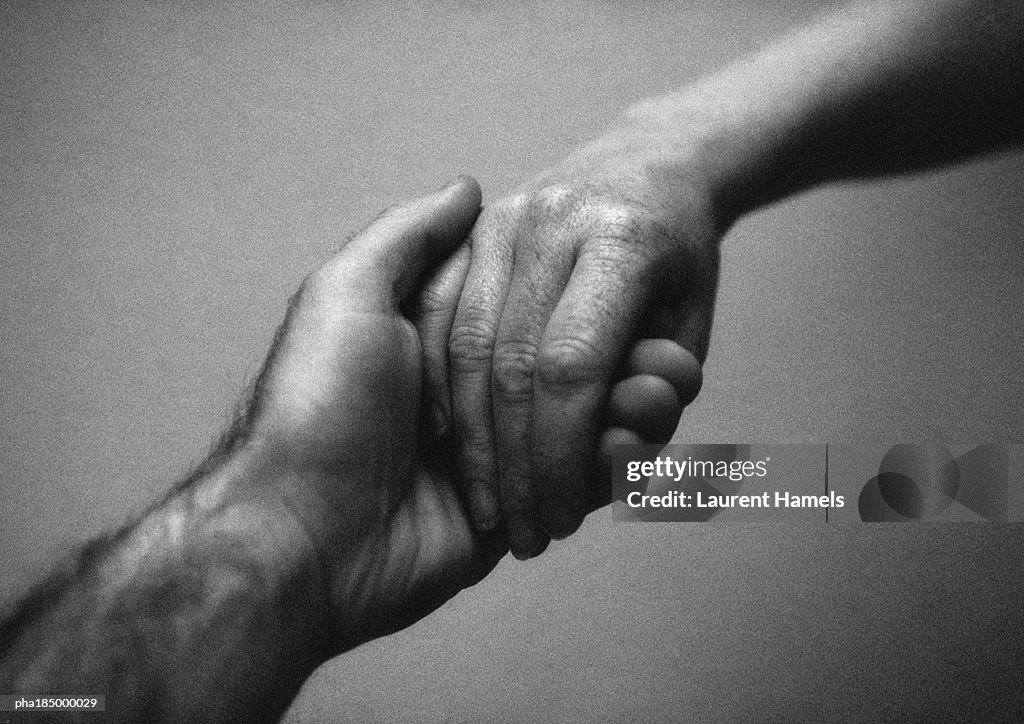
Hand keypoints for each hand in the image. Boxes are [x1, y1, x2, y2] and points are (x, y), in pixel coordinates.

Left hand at [222, 176, 699, 646]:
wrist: (297, 535)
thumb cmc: (318, 403)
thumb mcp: (348, 294)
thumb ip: (410, 236)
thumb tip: (467, 188)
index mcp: (441, 345)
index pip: (537, 316)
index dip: (591, 306)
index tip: (640, 288)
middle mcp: (472, 398)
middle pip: (577, 371)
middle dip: (628, 365)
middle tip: (669, 358)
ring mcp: (496, 460)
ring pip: (589, 428)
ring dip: (634, 412)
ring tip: (660, 400)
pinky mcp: (513, 517)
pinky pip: (578, 489)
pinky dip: (615, 467)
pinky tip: (635, 449)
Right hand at [440, 127, 720, 558]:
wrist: (645, 166)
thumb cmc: (676, 265)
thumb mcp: (692, 327)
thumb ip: (659, 395)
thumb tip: (616, 447)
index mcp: (623, 241)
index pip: (573, 365)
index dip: (560, 455)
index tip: (565, 516)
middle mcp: (553, 222)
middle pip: (512, 363)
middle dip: (514, 464)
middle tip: (527, 533)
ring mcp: (503, 221)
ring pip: (464, 346)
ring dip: (472, 442)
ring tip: (491, 507)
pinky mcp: (471, 232)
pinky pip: (436, 319)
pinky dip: (443, 392)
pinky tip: (453, 448)